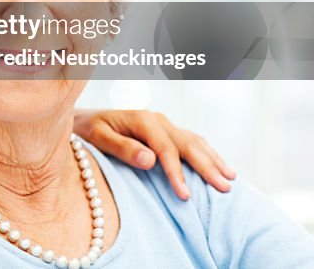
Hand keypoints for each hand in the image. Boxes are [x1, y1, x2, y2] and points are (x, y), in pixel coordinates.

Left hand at [73, 109, 235, 199]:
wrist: (83, 118)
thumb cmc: (86, 131)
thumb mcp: (97, 138)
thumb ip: (122, 148)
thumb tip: (150, 160)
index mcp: (141, 119)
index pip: (165, 149)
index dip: (176, 173)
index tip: (185, 196)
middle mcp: (157, 119)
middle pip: (187, 144)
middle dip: (207, 167)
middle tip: (224, 189)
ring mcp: (163, 123)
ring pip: (194, 141)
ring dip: (213, 159)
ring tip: (231, 179)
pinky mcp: (165, 130)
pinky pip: (191, 140)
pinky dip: (207, 153)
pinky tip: (218, 164)